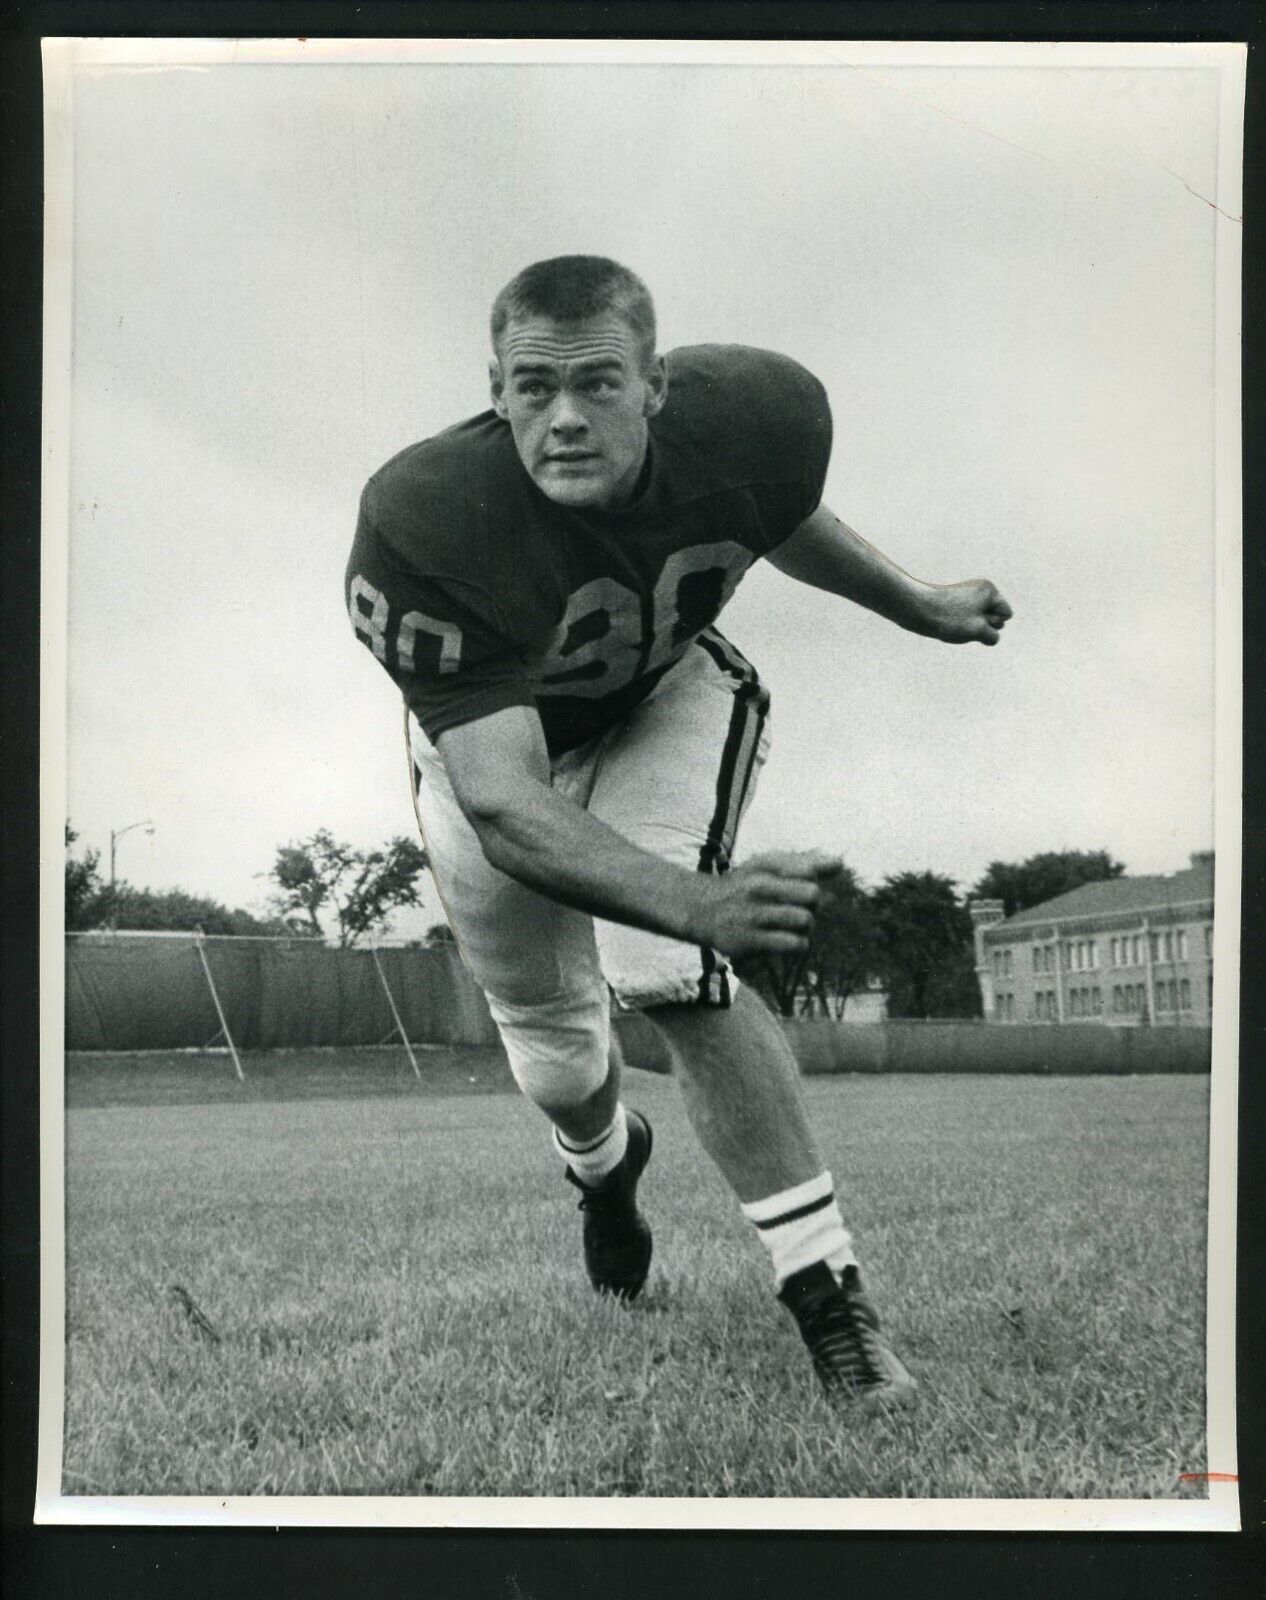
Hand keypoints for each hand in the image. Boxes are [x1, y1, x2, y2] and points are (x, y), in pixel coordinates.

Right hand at [690, 851, 841, 958]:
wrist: (701, 910)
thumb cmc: (744, 886)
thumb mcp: (766, 866)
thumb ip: (804, 862)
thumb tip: (839, 863)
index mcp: (765, 866)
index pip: (809, 869)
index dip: (815, 878)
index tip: (802, 883)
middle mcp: (758, 888)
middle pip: (813, 895)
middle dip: (813, 904)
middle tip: (800, 907)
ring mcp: (754, 916)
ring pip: (805, 921)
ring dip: (806, 926)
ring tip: (793, 925)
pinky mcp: (750, 942)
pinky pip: (794, 944)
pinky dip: (798, 944)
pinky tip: (787, 940)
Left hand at [918, 579, 1012, 645]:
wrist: (916, 609)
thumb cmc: (949, 619)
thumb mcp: (978, 631)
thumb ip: (993, 636)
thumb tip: (990, 637)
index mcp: (989, 590)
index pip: (1006, 615)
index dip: (993, 623)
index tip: (976, 620)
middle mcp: (980, 590)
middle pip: (994, 618)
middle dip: (982, 626)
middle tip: (963, 622)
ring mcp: (967, 597)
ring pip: (978, 623)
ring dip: (970, 629)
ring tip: (954, 624)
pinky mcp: (955, 605)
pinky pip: (965, 622)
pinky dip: (959, 627)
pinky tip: (947, 625)